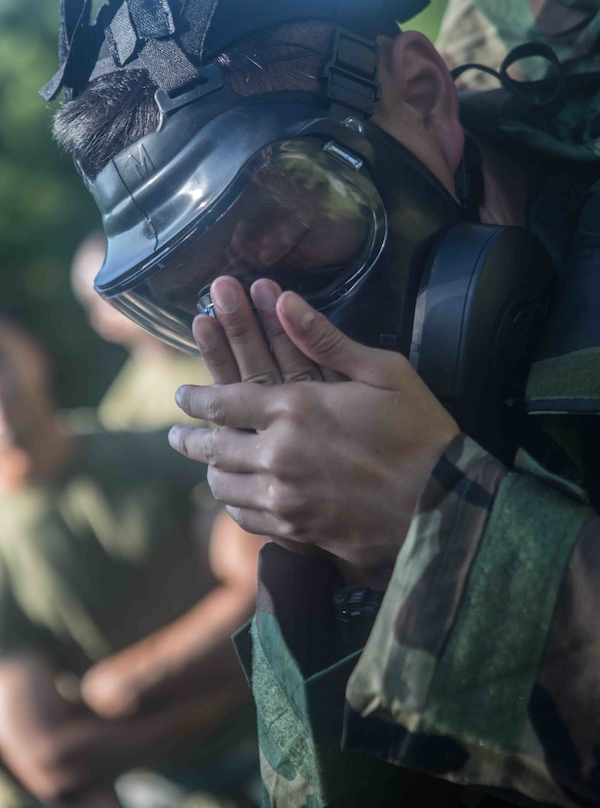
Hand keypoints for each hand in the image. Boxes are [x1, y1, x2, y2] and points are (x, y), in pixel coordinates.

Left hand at [170, 279, 458, 586]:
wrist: (445, 505)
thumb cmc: (420, 431)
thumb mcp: (382, 372)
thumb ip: (326, 339)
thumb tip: (284, 300)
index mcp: (295, 408)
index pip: (224, 401)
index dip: (196, 398)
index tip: (179, 396)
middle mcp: (279, 454)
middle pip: (214, 447)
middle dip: (188, 439)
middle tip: (174, 435)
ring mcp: (286, 497)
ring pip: (225, 487)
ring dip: (208, 473)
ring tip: (203, 467)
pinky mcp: (299, 530)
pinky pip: (248, 520)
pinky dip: (235, 507)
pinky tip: (236, 499)